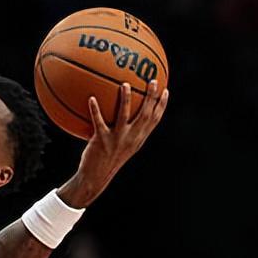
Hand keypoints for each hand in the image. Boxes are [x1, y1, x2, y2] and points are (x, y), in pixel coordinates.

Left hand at [59, 80, 168, 207]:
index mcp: (138, 139)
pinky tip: (91, 98)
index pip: (154, 120)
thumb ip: (126, 131)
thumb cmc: (107, 159)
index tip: (165, 90)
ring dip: (125, 100)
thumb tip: (123, 113)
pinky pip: (98, 122)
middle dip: (150, 97)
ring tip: (125, 85)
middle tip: (152, 81)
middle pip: (145, 115)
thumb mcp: (121, 145)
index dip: (161, 105)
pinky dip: (95, 110)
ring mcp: (117, 139)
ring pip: (124, 116)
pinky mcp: (102, 141)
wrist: (96, 177)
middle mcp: (131, 138)